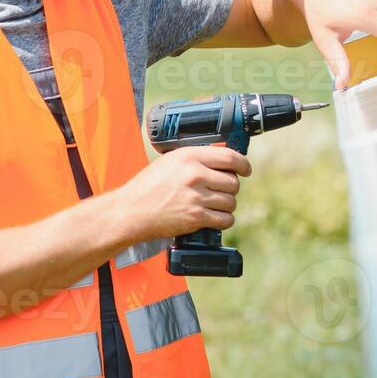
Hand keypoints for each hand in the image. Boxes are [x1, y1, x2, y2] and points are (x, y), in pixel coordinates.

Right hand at [118, 146, 251, 238]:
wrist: (131, 211)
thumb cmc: (147, 187)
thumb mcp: (169, 162)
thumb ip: (194, 159)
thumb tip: (221, 161)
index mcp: (189, 157)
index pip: (230, 157)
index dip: (243, 164)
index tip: (245, 169)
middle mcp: (195, 174)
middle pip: (233, 182)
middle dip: (230, 188)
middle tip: (219, 191)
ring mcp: (196, 197)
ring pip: (231, 201)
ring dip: (226, 205)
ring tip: (213, 205)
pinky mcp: (196, 217)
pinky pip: (225, 219)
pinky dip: (223, 220)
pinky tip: (214, 217)